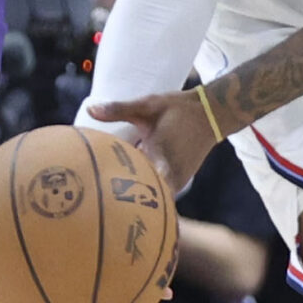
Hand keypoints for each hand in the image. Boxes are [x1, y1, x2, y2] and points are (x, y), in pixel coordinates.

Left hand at [86, 89, 216, 193]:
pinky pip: (159, 190)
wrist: (212, 114)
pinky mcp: (178, 181)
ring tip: (109, 192)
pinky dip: (145, 187)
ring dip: (134, 192)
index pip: (136, 188)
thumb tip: (90, 109)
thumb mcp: (148, 105)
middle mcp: (171, 176)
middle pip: (141, 197)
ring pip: (151, 195)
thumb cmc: (179, 109)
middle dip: (120, 196)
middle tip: (97, 195)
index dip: (118, 194)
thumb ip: (119, 109)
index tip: (99, 194)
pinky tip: (128, 181)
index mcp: (162, 160)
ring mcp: (177, 181)